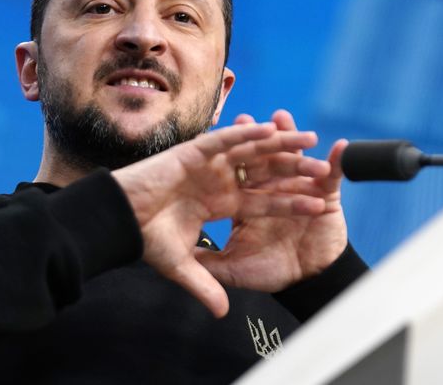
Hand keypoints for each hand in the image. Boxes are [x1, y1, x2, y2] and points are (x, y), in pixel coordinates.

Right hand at [111, 121, 333, 317]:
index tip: (319, 205)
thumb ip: (205, 286)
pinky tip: (271, 129)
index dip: (290, 204)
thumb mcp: (182, 266)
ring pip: (252, 152)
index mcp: (220, 203)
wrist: (119, 220)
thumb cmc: (145, 238)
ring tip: (310, 138)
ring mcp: (208, 164)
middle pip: (265, 174)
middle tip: (324, 169)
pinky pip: (226, 140)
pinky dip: (247, 133)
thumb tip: (223, 313)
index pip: (263, 202)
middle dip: (294, 171)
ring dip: (280, 144)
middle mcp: (219, 181)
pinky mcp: (194, 151)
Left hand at [195, 110, 348, 293]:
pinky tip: (339, 148)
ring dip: (289, 140)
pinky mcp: (324, 196)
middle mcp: (271, 189)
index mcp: (247, 201)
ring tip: (283, 119)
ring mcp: (298, 189)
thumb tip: (176, 256)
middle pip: (260, 158)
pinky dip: (337, 162)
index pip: (233, 174)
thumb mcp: (232, 268)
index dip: (225, 158)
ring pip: (292, 159)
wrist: (308, 283)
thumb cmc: (271, 273)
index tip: (215, 139)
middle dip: (252, 139)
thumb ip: (205, 263)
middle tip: (246, 119)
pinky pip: (332, 176)